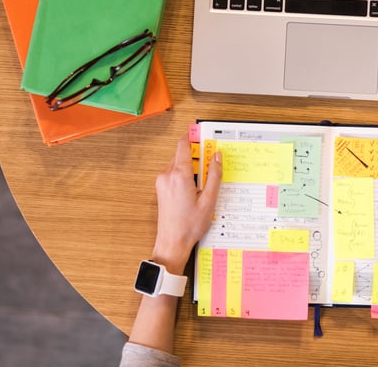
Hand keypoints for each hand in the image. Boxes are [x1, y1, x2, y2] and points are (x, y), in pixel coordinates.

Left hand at [151, 135, 221, 273]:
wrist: (172, 242)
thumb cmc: (190, 224)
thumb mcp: (209, 200)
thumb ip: (214, 175)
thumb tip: (217, 156)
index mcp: (179, 175)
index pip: (183, 146)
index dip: (192, 137)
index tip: (200, 134)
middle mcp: (167, 175)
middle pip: (182, 155)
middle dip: (196, 156)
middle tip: (210, 163)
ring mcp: (162, 182)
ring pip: (177, 164)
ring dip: (190, 167)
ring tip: (204, 183)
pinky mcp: (161, 189)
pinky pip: (173, 174)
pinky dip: (184, 175)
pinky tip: (194, 190)